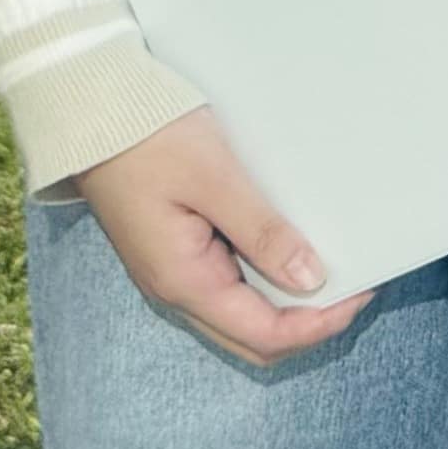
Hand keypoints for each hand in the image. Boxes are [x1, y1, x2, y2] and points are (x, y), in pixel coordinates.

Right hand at [73, 108, 367, 362]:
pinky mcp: (173, 251)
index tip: (360, 293)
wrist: (87, 110)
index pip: (264, 334)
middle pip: (254, 338)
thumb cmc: (146, 136)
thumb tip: (311, 280)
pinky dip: (265, 281)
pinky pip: (228, 286)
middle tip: (354, 288)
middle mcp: (175, 289)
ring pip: (241, 316)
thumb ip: (262, 231)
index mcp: (184, 281)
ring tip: (330, 270)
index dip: (318, 324)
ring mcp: (172, 272)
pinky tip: (288, 251)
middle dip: (308, 323)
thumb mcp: (214, 177)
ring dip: (287, 304)